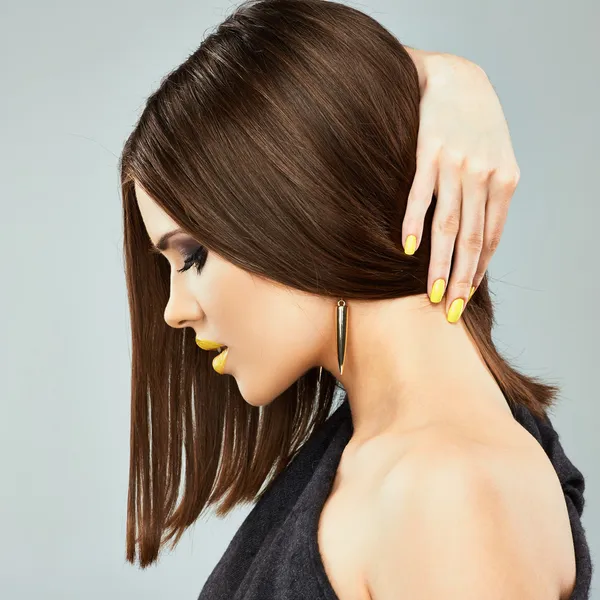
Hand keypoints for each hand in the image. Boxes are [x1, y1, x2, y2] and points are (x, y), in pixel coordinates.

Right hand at [402, 53, 519, 322]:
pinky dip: (414, 223)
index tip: (466, 298)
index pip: (492, 237)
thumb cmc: (475, 125)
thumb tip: (477, 239)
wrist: (456, 78)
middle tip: (451, 310)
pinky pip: (421, 196)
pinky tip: (409, 249)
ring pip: (448, 225)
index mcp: (504, 182)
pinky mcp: (428, 152)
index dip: (478, 271)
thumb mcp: (495, 159)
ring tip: (431, 292)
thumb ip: (489, 196)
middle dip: (462, 279)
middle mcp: (483, 176)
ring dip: (439, 263)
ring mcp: (456, 165)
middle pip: (472, 239)